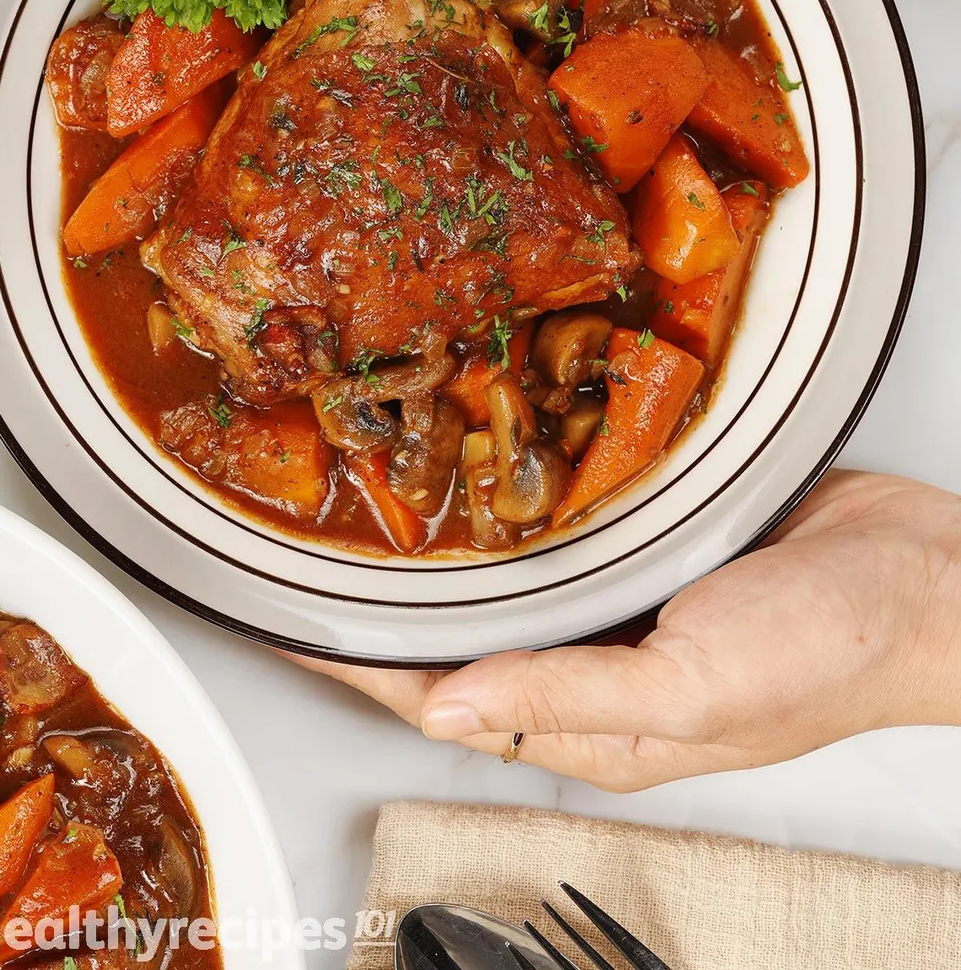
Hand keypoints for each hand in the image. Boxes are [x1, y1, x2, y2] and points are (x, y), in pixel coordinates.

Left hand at [287, 470, 960, 788]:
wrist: (923, 574)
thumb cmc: (830, 651)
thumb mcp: (693, 687)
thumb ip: (563, 695)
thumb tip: (439, 706)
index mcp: (594, 722)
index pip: (442, 697)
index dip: (358, 666)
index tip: (286, 624)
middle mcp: (594, 659)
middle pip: (459, 635)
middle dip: (383, 603)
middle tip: (310, 543)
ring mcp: (621, 595)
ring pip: (504, 575)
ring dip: (441, 545)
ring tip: (369, 495)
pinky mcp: (649, 539)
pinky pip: (560, 522)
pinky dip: (510, 498)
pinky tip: (478, 460)